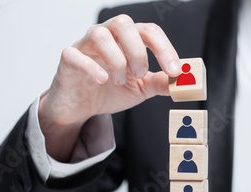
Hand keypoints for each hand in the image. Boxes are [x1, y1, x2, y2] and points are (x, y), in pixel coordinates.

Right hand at [38, 14, 180, 160]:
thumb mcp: (141, 89)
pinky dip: (91, 67)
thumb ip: (160, 83)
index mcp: (128, 40)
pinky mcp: (68, 60)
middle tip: (139, 74)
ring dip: (116, 60)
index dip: (164, 48)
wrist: (81, 108)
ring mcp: (85, 46)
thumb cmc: (109, 91)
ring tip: (120, 81)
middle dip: (137, 51)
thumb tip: (183, 82)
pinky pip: (74, 54)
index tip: (175, 70)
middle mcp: (107, 36)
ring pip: (99, 35)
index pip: (149, 31)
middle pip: (124, 24)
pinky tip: (102, 80)